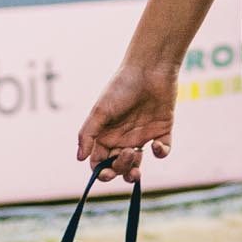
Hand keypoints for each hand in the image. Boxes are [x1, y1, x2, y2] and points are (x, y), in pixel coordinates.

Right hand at [77, 60, 179, 182]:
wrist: (149, 70)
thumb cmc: (121, 87)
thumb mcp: (100, 110)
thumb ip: (88, 134)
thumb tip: (79, 158)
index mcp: (106, 135)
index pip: (100, 162)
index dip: (102, 172)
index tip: (106, 171)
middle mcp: (123, 138)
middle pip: (118, 166)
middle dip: (120, 169)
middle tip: (127, 155)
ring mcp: (142, 136)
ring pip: (137, 164)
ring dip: (135, 169)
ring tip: (136, 158)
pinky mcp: (162, 131)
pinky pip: (162, 151)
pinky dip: (160, 153)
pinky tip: (156, 145)